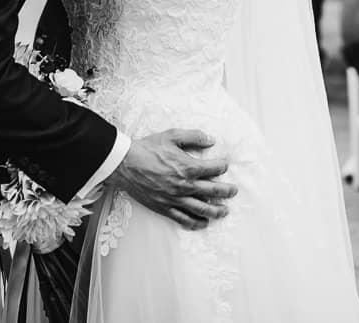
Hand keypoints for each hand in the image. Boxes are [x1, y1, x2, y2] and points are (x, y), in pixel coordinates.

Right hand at [109, 128, 236, 230]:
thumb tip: (211, 139)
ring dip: (216, 211)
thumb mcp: (171, 136)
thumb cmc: (147, 149)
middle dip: (227, 191)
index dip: (223, 166)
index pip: (214, 169)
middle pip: (213, 191)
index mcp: (187, 167)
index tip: (225, 164)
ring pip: (201, 209)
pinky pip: (183, 219)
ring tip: (224, 211)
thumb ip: (193, 137)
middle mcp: (184, 185)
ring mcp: (175, 199)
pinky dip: (195, 223)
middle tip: (233, 191)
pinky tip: (203, 223)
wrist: (125, 164)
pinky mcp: (165, 208)